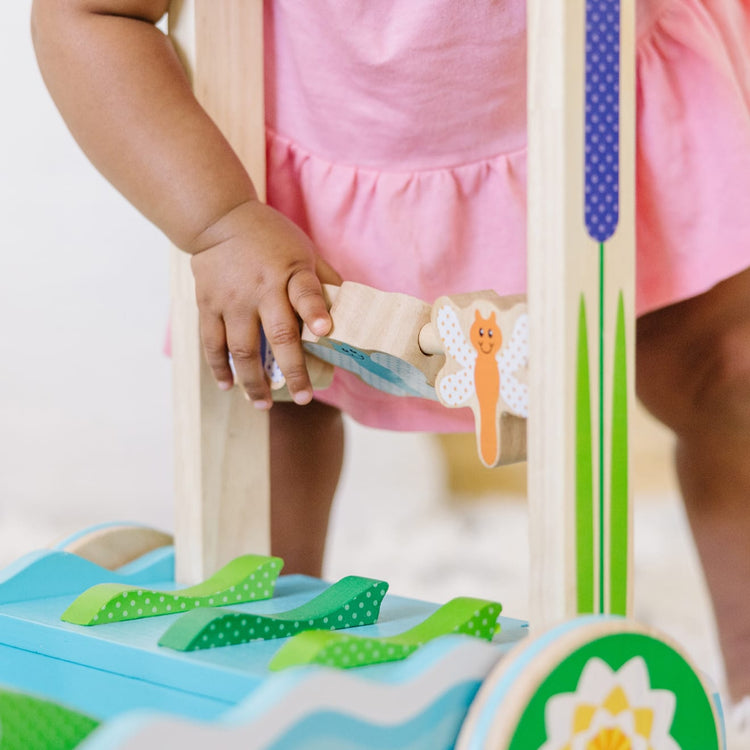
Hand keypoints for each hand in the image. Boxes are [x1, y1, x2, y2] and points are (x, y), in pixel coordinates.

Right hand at [189, 199, 340, 407]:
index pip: (306, 293)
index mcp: (291, 272)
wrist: (218, 218)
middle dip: (293, 370)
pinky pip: (213, 343)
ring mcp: (232, 299)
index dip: (315, 313)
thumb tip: (351, 310)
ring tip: (264, 404)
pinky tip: (229, 387)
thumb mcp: (304, 250)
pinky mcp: (208, 305)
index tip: (326, 332)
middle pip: (278, 335)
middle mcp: (261, 288)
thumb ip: (324, 280)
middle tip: (305, 397)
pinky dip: (220, 368)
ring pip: (242, 349)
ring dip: (254, 381)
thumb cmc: (270, 238)